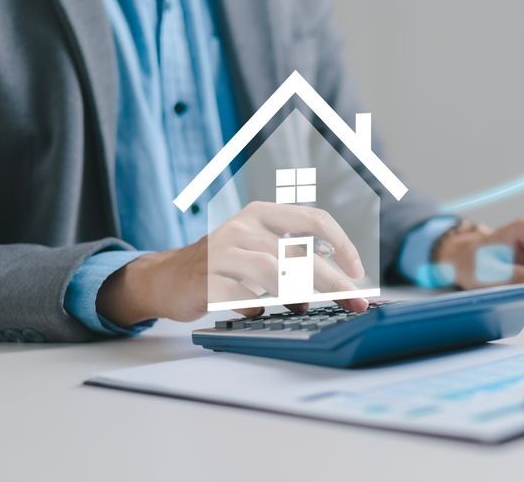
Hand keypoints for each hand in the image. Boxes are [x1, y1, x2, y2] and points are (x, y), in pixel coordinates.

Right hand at [97, 202, 368, 326]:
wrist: (165, 278)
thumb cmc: (222, 265)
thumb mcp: (258, 250)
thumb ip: (293, 260)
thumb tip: (335, 284)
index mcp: (261, 213)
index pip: (314, 219)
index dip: (342, 243)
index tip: (358, 270)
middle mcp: (243, 227)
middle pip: (299, 252)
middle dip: (333, 280)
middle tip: (354, 301)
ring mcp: (223, 252)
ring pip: (274, 270)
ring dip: (299, 293)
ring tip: (306, 307)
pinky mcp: (206, 279)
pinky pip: (244, 295)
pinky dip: (259, 306)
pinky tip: (259, 310)